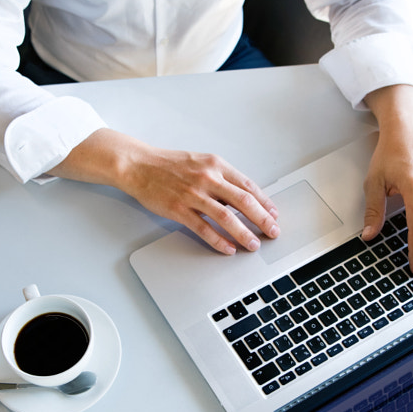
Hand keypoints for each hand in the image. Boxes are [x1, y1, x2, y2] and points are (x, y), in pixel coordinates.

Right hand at [52, 128, 279, 254]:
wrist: (138, 165)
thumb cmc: (168, 165)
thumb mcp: (200, 162)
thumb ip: (221, 177)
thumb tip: (242, 196)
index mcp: (215, 165)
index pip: (248, 185)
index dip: (265, 202)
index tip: (274, 214)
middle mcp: (207, 178)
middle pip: (243, 201)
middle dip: (262, 219)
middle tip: (273, 231)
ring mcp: (193, 194)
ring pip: (226, 216)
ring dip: (243, 233)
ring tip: (254, 244)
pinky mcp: (179, 209)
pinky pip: (203, 228)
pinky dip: (218, 240)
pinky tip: (228, 248)